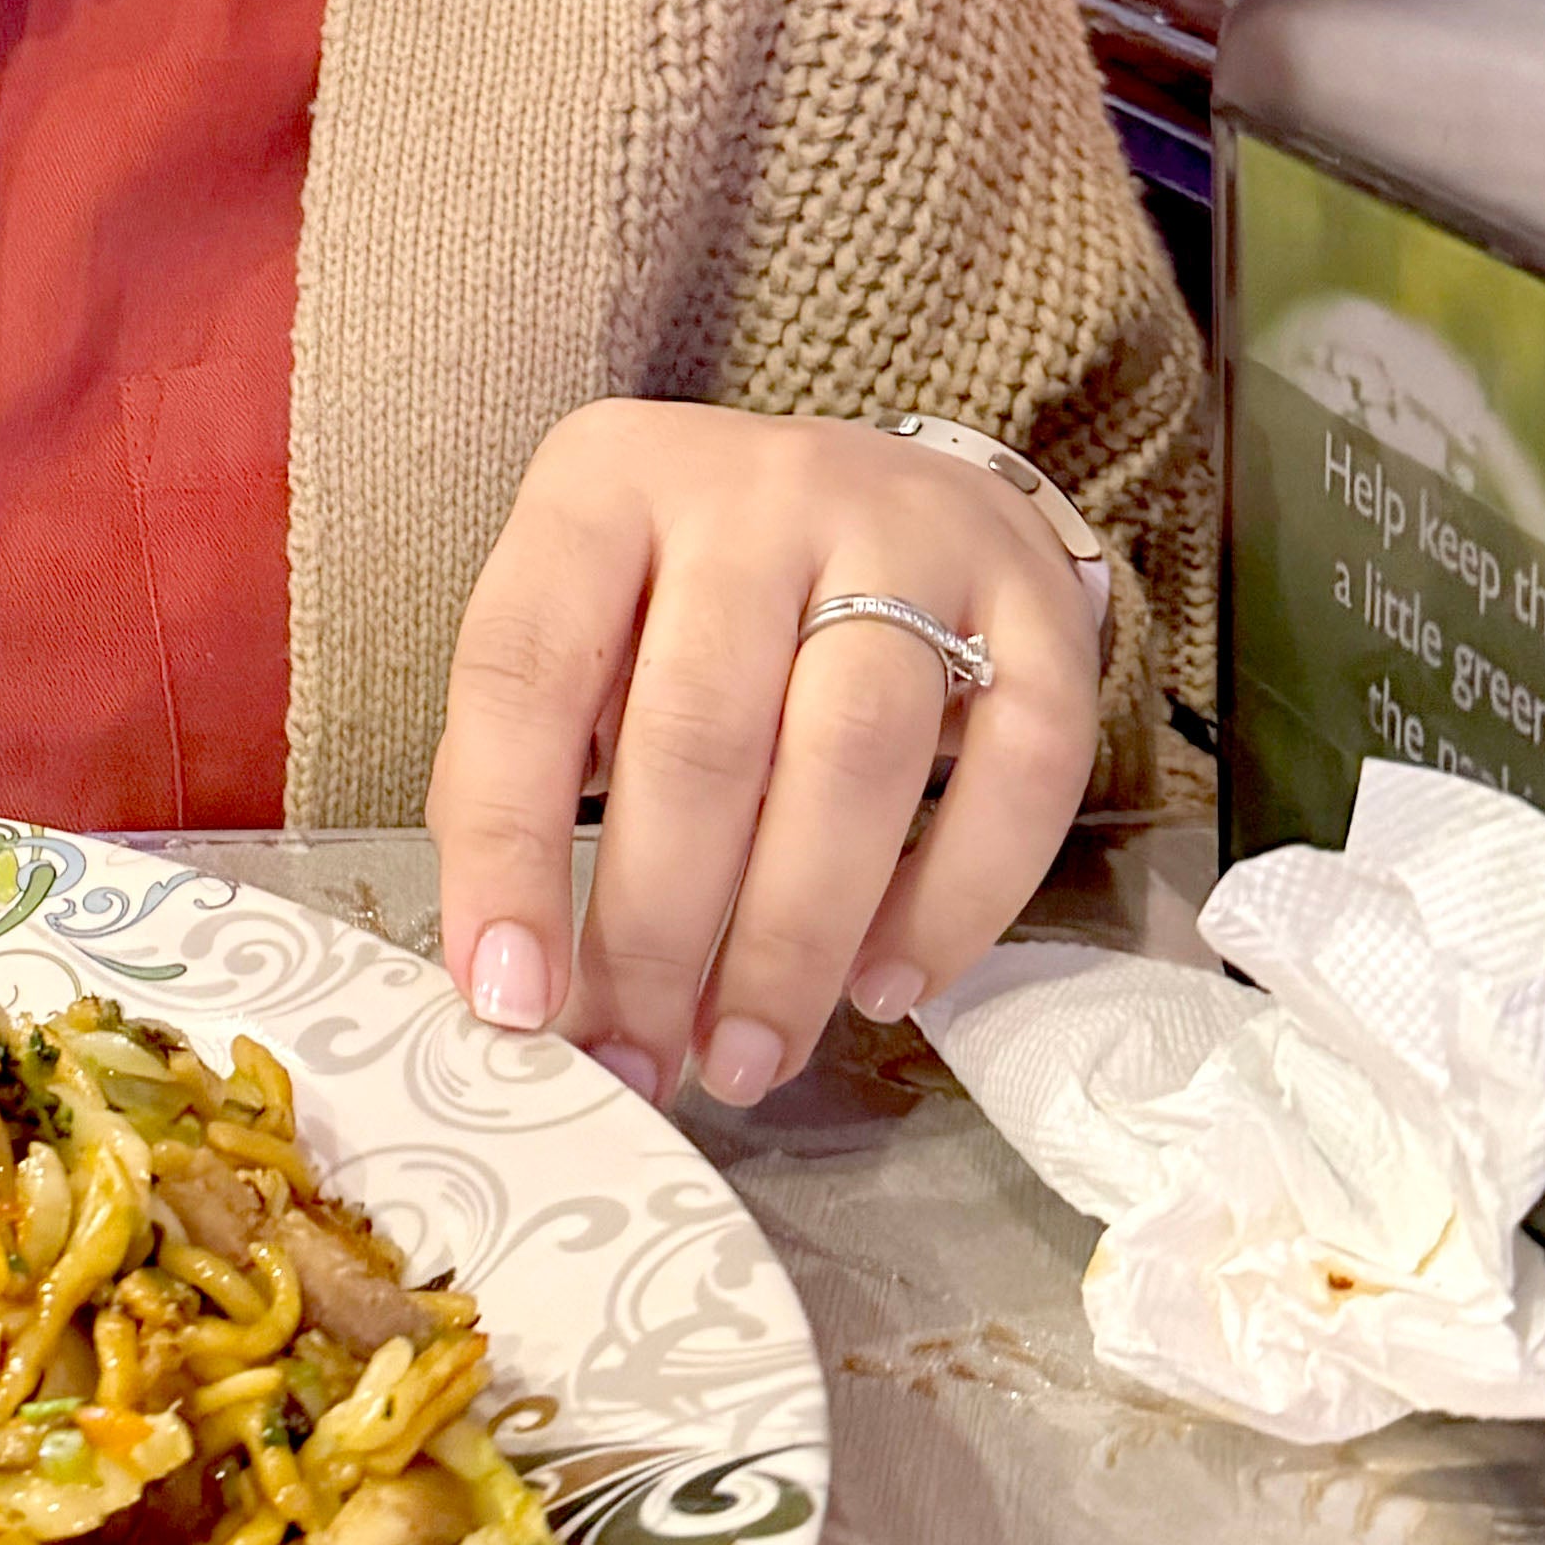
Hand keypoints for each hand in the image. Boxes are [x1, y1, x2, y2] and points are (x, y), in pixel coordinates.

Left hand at [426, 403, 1099, 1108]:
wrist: (892, 486)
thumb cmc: (701, 596)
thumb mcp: (587, 627)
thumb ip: (532, 767)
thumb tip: (516, 979)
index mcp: (607, 483)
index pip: (525, 670)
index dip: (507, 846)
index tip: (509, 997)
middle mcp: (757, 488)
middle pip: (699, 731)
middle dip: (661, 930)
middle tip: (641, 1061)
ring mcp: (910, 532)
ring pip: (853, 757)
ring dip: (792, 937)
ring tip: (747, 1056)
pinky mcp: (1037, 601)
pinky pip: (1018, 768)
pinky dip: (953, 900)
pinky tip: (885, 986)